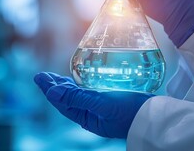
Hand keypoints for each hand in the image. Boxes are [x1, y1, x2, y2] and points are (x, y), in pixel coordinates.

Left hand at [34, 72, 153, 138]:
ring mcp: (98, 107)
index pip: (61, 102)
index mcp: (86, 117)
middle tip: (41, 76)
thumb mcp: (102, 104)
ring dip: (63, 85)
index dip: (49, 89)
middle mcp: (90, 113)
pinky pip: (86, 92)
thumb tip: (52, 91)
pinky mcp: (107, 100)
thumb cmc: (130, 112)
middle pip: (66, 98)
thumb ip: (78, 97)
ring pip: (75, 95)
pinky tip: (74, 80)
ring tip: (52, 78)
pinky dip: (77, 85)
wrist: (154, 117)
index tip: (39, 77)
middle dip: (53, 86)